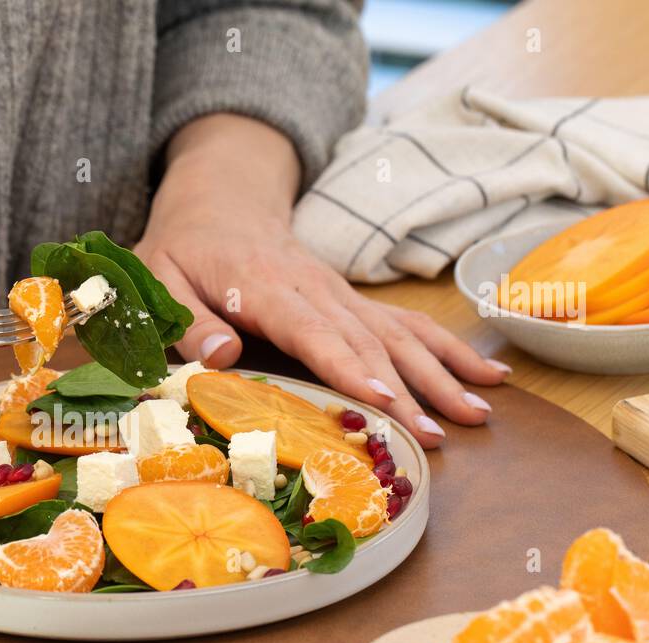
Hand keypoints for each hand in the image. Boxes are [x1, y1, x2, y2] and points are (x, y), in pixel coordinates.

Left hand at [135, 115, 509, 447]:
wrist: (220, 201)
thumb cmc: (182, 250)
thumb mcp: (160, 280)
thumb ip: (188, 321)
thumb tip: (223, 355)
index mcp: (265, 287)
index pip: (312, 330)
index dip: (348, 366)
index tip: (381, 401)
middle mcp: (314, 289)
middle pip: (368, 341)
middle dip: (407, 390)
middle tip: (438, 436)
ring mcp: (341, 294)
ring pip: (399, 333)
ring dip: (441, 373)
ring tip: (479, 414)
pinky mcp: (353, 301)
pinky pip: (406, 324)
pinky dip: (448, 349)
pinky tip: (487, 375)